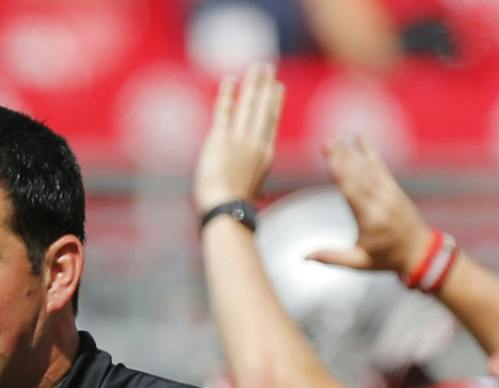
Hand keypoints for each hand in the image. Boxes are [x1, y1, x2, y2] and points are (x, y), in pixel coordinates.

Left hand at [194, 63, 283, 214]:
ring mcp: (239, 139)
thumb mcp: (253, 196)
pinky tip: (231, 80)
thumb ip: (257, 191)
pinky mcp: (220, 139)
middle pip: (262, 108)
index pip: (270, 123)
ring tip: (257, 67)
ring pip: (248, 105)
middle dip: (265, 86)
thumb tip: (262, 197)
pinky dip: (228, 95)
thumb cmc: (237, 208)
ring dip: (253, 84)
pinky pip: (225, 111)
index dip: (274, 104)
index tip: (277, 89)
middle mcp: (255, 143)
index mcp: (265, 156)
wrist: (227, 208)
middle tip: (268, 68)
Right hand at [314, 135, 432, 280]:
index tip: (330, 160)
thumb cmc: (386, 259)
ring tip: (334, 141)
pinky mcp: (393, 187)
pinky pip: (379, 166)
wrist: (420, 251)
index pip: (353, 193)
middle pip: (358, 176)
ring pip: (367, 168)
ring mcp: (388, 192)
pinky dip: (369, 151)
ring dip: (350, 153)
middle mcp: (380, 202)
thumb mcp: (359, 263)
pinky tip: (359, 137)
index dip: (342, 176)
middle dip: (342, 158)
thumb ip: (333, 258)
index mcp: (371, 220)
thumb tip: (304, 256)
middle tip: (326, 143)